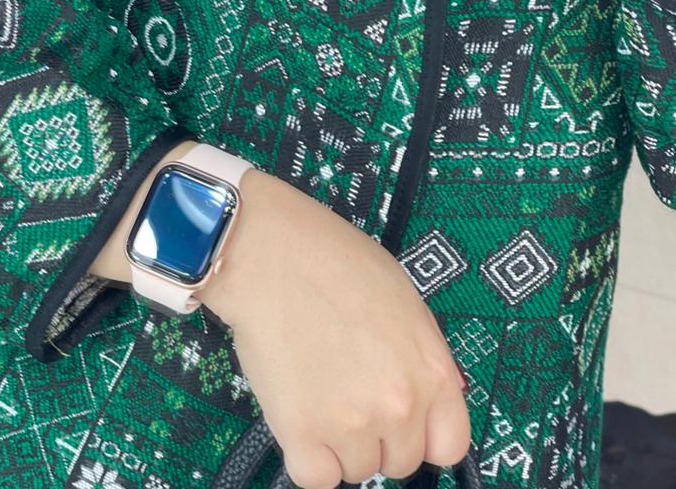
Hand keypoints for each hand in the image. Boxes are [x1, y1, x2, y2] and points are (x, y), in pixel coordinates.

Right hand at [202, 169, 469, 488]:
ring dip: (339, 442)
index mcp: (432, 371)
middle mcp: (400, 405)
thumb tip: (430, 394)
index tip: (404, 423)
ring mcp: (352, 424)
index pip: (449, 446)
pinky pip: (315, 477)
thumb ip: (422, 357)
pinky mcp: (302, 434)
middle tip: (350, 391)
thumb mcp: (404, 301)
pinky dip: (307, 455)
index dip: (423, 434)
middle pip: (400, 461)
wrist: (274, 255)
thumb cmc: (333, 262)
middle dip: (378, 435)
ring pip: (356, 469)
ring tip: (319, 387)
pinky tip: (301, 412)